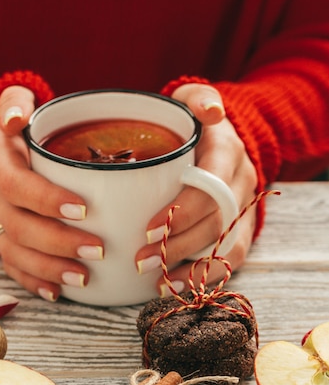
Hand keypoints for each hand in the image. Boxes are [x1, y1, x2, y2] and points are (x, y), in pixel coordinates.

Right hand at [0, 86, 103, 300]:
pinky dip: (35, 282)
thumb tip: (17, 116)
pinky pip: (12, 267)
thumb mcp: (17, 102)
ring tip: (84, 278)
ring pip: (15, 253)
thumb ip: (16, 101)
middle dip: (58, 242)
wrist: (0, 149)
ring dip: (50, 268)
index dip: (46, 200)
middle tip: (97, 249)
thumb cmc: (23, 128)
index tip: (84, 208)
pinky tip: (59, 292)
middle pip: (18, 226)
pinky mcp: (2, 239)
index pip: (16, 184)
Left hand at [135, 83, 257, 295]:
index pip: (210, 186)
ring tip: (157, 280)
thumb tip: (210, 112)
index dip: (181, 212)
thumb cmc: (191, 127)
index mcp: (227, 151)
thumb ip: (196, 99)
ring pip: (224, 244)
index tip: (147, 230)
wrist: (219, 144)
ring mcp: (244, 208)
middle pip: (214, 221)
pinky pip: (231, 259)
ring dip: (189, 266)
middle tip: (140, 260)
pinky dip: (204, 276)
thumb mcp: (190, 103)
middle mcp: (241, 182)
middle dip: (176, 244)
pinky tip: (175, 285)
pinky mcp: (241, 229)